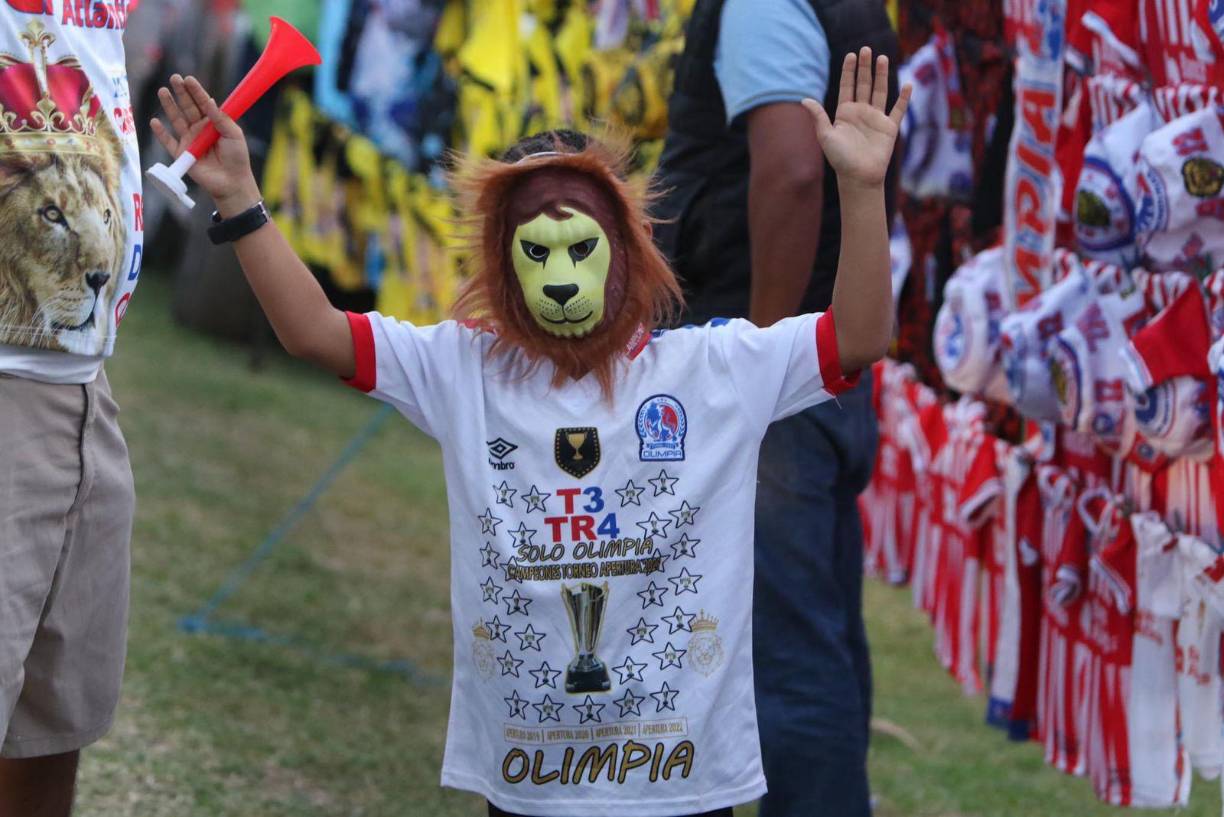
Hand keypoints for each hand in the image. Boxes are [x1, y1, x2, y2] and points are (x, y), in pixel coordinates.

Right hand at [150, 75, 260, 215]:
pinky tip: (155, 121)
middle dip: (181, 93)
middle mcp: (199, 129)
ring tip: (163, 91)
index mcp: (213, 123)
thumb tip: (210, 100)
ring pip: (176, 120)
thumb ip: (221, 118)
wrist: (232, 182)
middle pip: (187, 107)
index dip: (196, 91)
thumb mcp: (234, 134)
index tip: (189, 79)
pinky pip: (168, 142)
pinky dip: (161, 133)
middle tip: (174, 78)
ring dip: (169, 106)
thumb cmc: (237, 157)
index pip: (203, 103)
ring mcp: (189, 141)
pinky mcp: (182, 155)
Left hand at [803, 48, 910, 189]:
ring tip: (883, 58)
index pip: (847, 86)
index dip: (849, 71)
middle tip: (866, 49)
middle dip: (865, 67)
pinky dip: (904, 98)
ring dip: (882, 75)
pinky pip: (898, 110)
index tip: (851, 55)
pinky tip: (907, 85)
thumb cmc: (840, 159)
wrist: (858, 177)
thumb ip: (818, 117)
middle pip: (864, 84)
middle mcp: (861, 112)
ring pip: (880, 91)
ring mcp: (876, 119)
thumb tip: (804, 99)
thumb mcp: (825, 136)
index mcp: (844, 113)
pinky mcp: (889, 128)